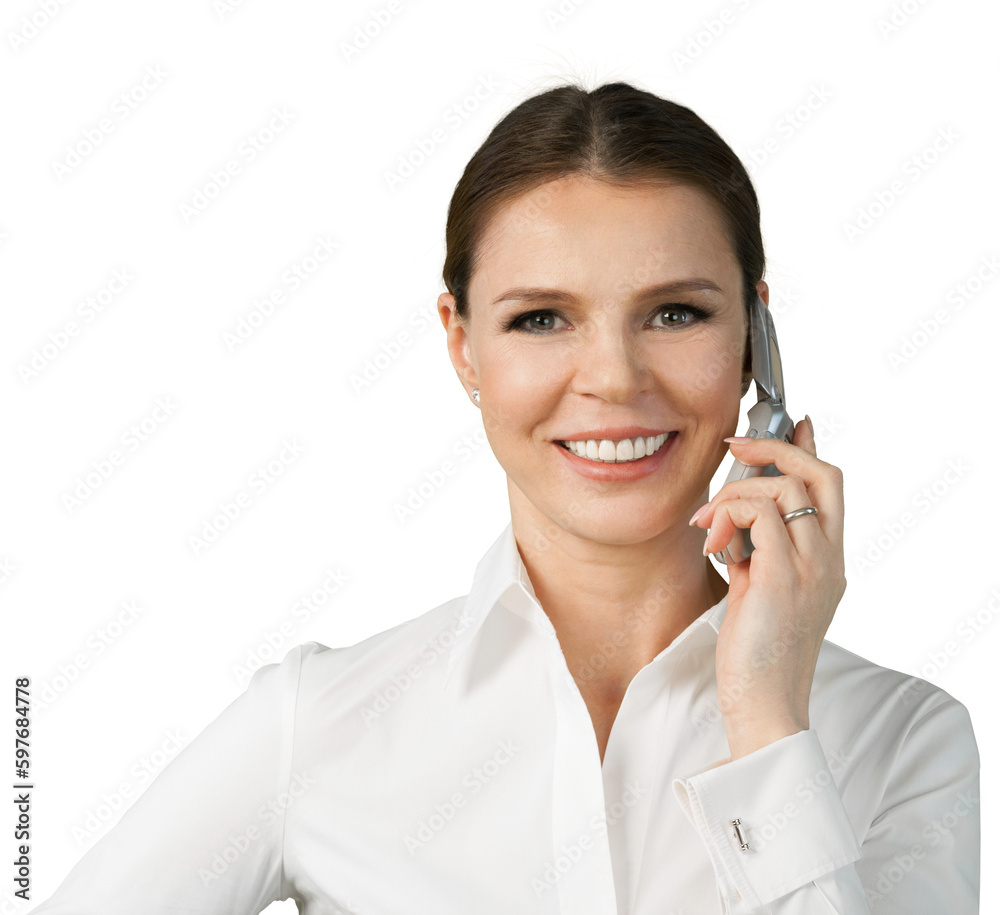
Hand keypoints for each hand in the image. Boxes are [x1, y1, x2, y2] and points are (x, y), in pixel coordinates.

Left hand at [689, 417, 846, 758]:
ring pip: (784, 489)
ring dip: (734, 494)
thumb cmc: (757, 653)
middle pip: (822, 474)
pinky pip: (761, 517)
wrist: (765, 705)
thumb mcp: (761, 590)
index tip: (793, 423)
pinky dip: (730, 516)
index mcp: (826, 561)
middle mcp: (827, 560)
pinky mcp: (782, 579)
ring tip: (708, 526)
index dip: (810, 448)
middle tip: (738, 445)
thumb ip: (759, 552)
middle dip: (777, 447)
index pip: (831, 488)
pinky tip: (712, 542)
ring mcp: (810, 569)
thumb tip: (740, 520)